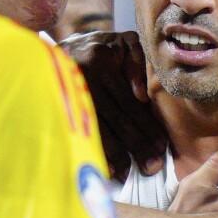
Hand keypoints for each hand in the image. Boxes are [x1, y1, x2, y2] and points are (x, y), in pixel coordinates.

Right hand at [61, 30, 166, 178]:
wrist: (60, 48)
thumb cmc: (103, 48)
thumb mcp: (124, 43)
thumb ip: (139, 63)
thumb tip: (141, 96)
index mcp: (101, 60)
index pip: (130, 101)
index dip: (146, 127)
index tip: (160, 148)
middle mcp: (82, 76)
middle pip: (115, 118)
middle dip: (136, 146)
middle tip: (151, 167)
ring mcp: (67, 92)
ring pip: (96, 129)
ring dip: (114, 154)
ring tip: (128, 174)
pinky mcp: (56, 105)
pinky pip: (78, 132)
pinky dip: (93, 151)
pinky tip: (104, 168)